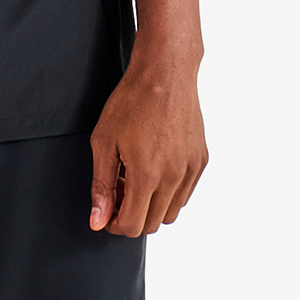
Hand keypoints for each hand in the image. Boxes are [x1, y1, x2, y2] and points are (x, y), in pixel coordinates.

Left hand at [87, 42, 207, 235]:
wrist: (165, 73)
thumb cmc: (132, 101)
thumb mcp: (104, 142)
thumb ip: (101, 186)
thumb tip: (99, 220)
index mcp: (147, 173)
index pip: (132, 226)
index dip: (114, 224)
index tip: (108, 211)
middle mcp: (174, 176)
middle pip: (152, 224)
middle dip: (131, 215)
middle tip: (119, 190)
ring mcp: (191, 169)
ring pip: (171, 213)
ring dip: (151, 206)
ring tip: (137, 178)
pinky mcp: (201, 160)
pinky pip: (185, 194)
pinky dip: (169, 192)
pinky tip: (155, 169)